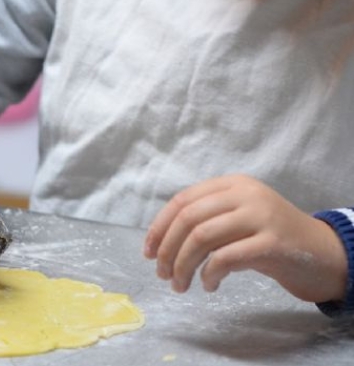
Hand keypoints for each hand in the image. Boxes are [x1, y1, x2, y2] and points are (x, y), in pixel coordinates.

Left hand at [144, 174, 347, 302]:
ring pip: (202, 237)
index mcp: (231, 184)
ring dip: (183, 265)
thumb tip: (159, 244)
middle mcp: (244, 194)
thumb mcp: (235, 219)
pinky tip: (208, 285)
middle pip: (188, 219)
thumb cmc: (268, 237)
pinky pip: (226, 257)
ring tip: (180, 285)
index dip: (159, 227)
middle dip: (167, 250)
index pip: (182, 200)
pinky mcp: (272, 242)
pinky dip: (209, 273)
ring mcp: (260, 215)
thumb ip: (204, 220)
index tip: (147, 252)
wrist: (320, 252)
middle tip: (162, 275)